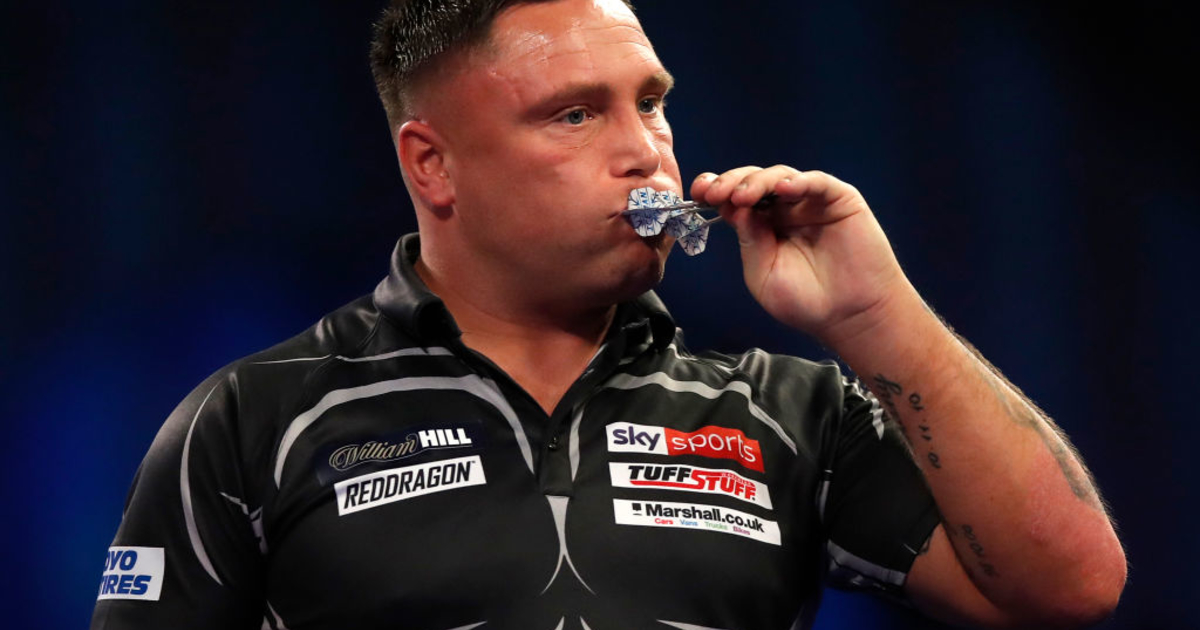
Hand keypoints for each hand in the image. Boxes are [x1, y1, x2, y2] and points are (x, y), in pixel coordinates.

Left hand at [691, 165, 915, 344]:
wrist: (850, 317)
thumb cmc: (806, 303)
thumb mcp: (763, 274)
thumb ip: (750, 241)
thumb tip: (735, 208)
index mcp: (762, 226)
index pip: (734, 200)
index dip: (716, 191)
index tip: (698, 194)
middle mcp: (784, 210)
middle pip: (752, 182)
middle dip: (729, 182)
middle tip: (714, 192)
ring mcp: (810, 202)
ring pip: (780, 177)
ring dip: (757, 182)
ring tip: (743, 195)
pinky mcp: (838, 199)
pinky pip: (816, 182)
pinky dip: (798, 182)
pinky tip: (783, 190)